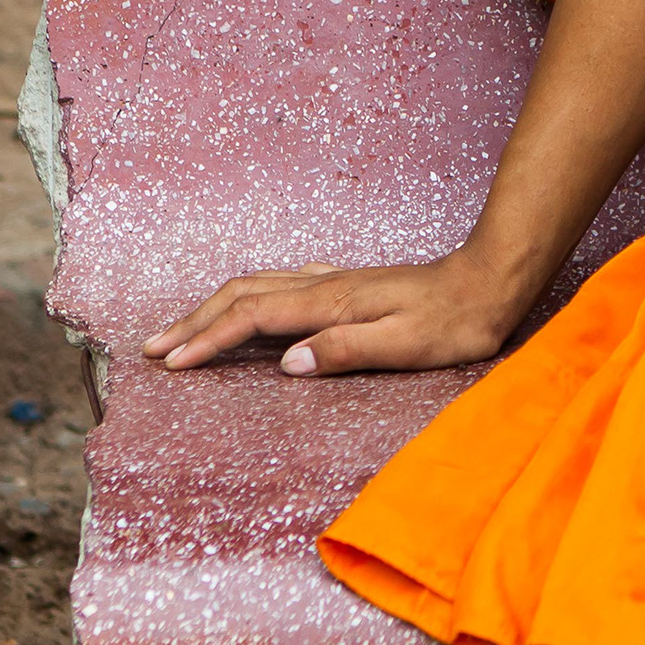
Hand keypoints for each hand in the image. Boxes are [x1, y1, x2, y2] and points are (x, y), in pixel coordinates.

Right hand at [142, 251, 531, 376]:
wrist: (492, 281)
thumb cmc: (456, 321)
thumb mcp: (406, 346)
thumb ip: (345, 351)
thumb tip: (286, 362)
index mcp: (331, 302)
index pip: (252, 318)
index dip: (208, 341)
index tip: (172, 363)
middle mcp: (325, 285)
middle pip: (241, 295)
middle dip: (193, 322)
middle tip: (152, 348)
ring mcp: (334, 281)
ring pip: (256, 286)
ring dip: (212, 308)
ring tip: (181, 332)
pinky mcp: (345, 284)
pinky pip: (277, 285)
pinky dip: (243, 299)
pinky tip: (243, 309)